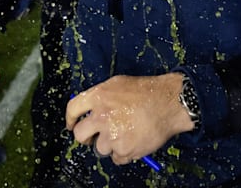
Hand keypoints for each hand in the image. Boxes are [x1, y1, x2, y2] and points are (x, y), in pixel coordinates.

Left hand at [66, 74, 190, 165]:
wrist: (170, 103)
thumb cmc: (147, 91)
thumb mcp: (118, 83)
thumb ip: (101, 96)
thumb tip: (90, 108)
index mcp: (98, 97)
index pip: (72, 109)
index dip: (70, 119)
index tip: (72, 124)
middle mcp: (101, 116)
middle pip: (79, 134)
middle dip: (86, 137)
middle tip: (96, 136)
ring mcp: (112, 135)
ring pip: (100, 148)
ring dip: (110, 144)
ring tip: (126, 134)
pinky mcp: (124, 149)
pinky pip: (116, 158)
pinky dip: (124, 153)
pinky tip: (133, 141)